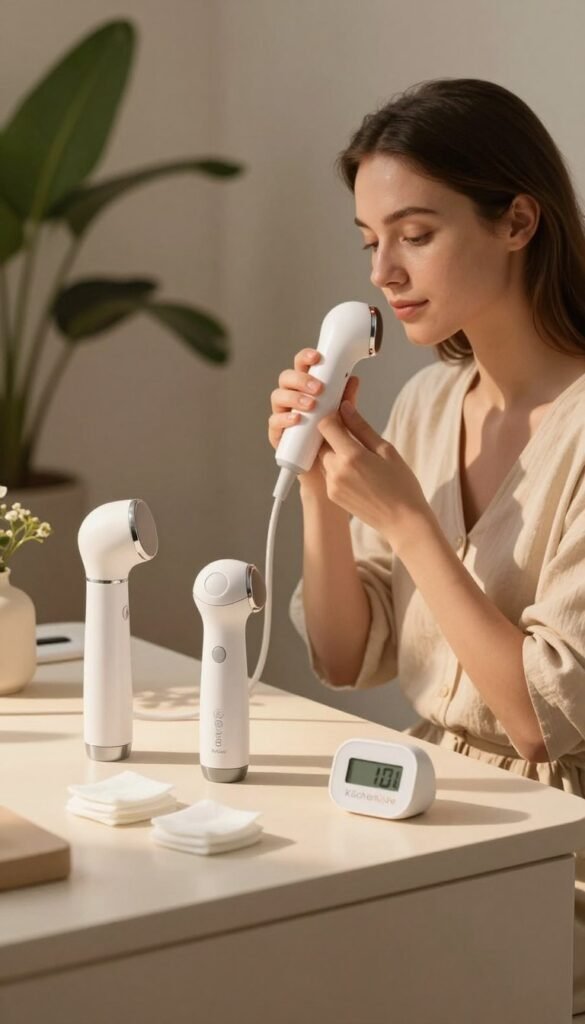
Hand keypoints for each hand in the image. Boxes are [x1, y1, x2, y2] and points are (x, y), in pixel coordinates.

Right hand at [268, 347, 359, 492]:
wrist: (327, 471)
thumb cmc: (333, 438)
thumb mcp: (343, 416)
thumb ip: (345, 399)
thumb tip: (353, 379)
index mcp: (305, 388)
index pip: (302, 366)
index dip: (306, 358)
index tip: (318, 357)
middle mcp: (291, 398)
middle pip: (286, 378)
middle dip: (301, 379)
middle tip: (318, 388)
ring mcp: (282, 414)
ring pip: (278, 396)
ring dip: (294, 397)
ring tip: (311, 405)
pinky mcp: (277, 433)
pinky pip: (274, 421)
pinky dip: (284, 418)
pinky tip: (297, 419)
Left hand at [317, 400, 431, 548]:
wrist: (402, 522)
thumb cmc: (401, 485)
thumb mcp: (386, 450)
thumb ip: (361, 428)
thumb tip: (345, 407)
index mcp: (351, 455)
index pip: (325, 425)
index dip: (333, 417)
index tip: (343, 415)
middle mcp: (336, 470)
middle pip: (322, 441)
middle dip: (333, 434)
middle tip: (351, 433)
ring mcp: (332, 484)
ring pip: (323, 457)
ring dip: (334, 451)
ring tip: (357, 454)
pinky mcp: (332, 495)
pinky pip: (328, 472)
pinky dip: (337, 466)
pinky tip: (357, 471)